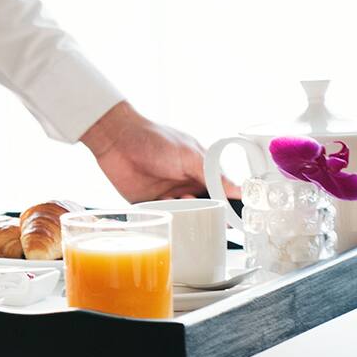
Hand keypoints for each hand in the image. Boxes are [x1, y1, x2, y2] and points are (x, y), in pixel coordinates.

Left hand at [80, 100, 240, 201]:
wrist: (116, 138)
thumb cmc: (154, 138)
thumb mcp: (189, 155)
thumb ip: (212, 174)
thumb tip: (239, 189)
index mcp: (199, 171)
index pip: (220, 193)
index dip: (228, 206)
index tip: (235, 218)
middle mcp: (185, 184)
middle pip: (204, 208)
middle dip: (207, 214)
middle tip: (210, 217)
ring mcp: (167, 195)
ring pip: (184, 215)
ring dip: (187, 214)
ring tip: (183, 200)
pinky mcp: (148, 203)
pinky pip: (163, 217)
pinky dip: (167, 216)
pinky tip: (165, 206)